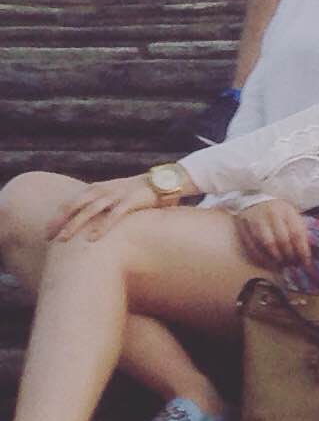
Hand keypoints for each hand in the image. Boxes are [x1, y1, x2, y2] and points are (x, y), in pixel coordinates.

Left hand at [47, 175, 171, 242]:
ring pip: (92, 208)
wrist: (171, 181)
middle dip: (61, 220)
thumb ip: (105, 207)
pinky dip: (103, 225)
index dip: (59, 214)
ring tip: (64, 239)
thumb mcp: (120, 196)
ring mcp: (120, 193)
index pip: (74, 200)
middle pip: (77, 203)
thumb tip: (90, 227)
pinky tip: (93, 238)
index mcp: (102, 188)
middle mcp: (108, 189)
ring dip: (76, 224)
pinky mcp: (135, 199)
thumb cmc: (143, 194)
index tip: (46, 230)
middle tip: (48, 236)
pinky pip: (116, 213)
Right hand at [234, 197, 314, 270]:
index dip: (302, 250)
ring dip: (276, 259)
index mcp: (287, 211)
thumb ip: (299, 230)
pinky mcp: (244, 229)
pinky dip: (261, 259)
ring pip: (267, 245)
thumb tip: (305, 253)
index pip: (297, 233)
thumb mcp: (292, 215)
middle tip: (292, 265)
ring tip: (281, 265)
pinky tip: (267, 263)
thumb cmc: (278, 212)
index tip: (306, 263)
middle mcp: (272, 215)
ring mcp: (257, 221)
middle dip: (289, 256)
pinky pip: (252, 248)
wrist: (254, 201)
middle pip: (282, 240)